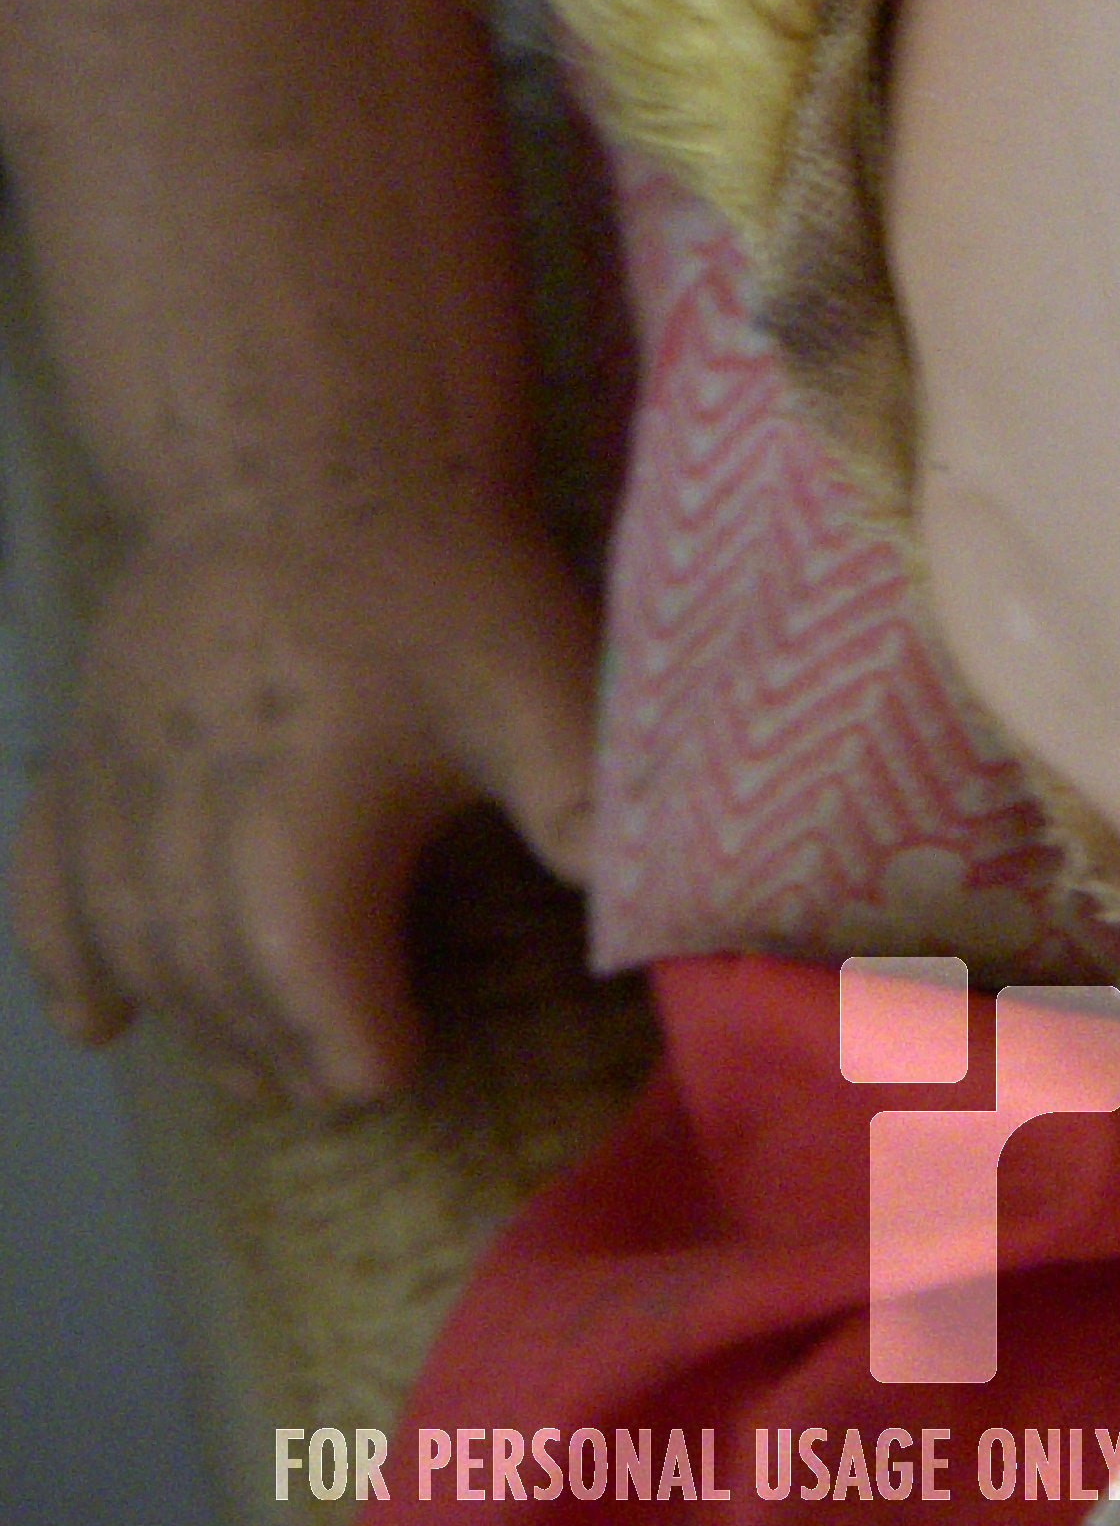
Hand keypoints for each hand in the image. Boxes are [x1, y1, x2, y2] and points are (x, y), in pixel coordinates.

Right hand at [9, 506, 597, 1104]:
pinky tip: (99, 1021)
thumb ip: (585, 807)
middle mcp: (187, 811)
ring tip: (263, 1064)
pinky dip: (61, 957)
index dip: (345, 1042)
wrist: (308, 451)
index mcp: (303, 809)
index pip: (305, 974)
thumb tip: (652, 919)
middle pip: (214, 977)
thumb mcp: (540, 686)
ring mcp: (118, 782)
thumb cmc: (440, 576)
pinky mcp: (82, 749)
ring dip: (193, 1018)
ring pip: (131, 943)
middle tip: (344, 1074)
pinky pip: (44, 878)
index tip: (395, 1069)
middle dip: (276, 1048)